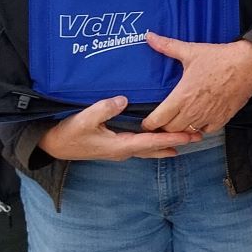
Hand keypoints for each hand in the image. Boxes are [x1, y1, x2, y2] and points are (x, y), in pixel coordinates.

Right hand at [37, 95, 200, 161]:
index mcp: (119, 146)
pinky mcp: (116, 146)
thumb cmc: (69, 132)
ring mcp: (120, 150)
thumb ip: (103, 109)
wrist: (53, 145)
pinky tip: (161, 139)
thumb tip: (123, 100)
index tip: (188, 136)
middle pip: (155, 148)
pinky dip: (155, 144)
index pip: (151, 143)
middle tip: (197, 137)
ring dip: (168, 144)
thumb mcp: (83, 119)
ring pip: (150, 150)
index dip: (171, 139)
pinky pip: (141, 146)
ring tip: (186, 140)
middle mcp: (123, 151)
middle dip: (176, 142)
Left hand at [140, 35, 251, 136]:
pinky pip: (205, 132)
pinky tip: (198, 120)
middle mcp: (192, 111)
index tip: (146, 121)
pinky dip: (199, 129)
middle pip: (169, 131)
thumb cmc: (219, 59)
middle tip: (161, 121)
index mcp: (181, 97)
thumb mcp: (191, 51)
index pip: (157, 121)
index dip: (148, 124)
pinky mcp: (221, 119)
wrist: (248, 66)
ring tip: (178, 121)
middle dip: (163, 128)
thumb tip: (150, 36)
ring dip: (181, 130)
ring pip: (186, 134)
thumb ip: (167, 46)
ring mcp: (207, 117)